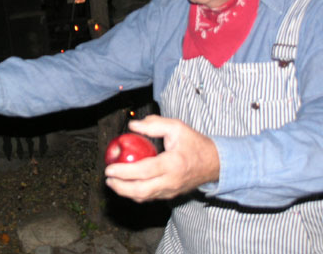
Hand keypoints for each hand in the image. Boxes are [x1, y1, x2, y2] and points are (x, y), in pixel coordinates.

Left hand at [104, 115, 219, 202]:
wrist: (214, 163)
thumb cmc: (194, 143)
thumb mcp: (177, 127)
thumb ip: (154, 124)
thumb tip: (133, 125)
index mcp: (172, 164)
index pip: (143, 172)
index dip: (124, 172)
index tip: (110, 169)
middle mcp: (171, 181)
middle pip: (140, 191)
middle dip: (120, 187)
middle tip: (108, 179)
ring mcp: (171, 191)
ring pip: (144, 198)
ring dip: (126, 192)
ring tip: (113, 183)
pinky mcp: (171, 195)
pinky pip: (150, 198)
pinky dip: (136, 193)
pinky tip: (127, 185)